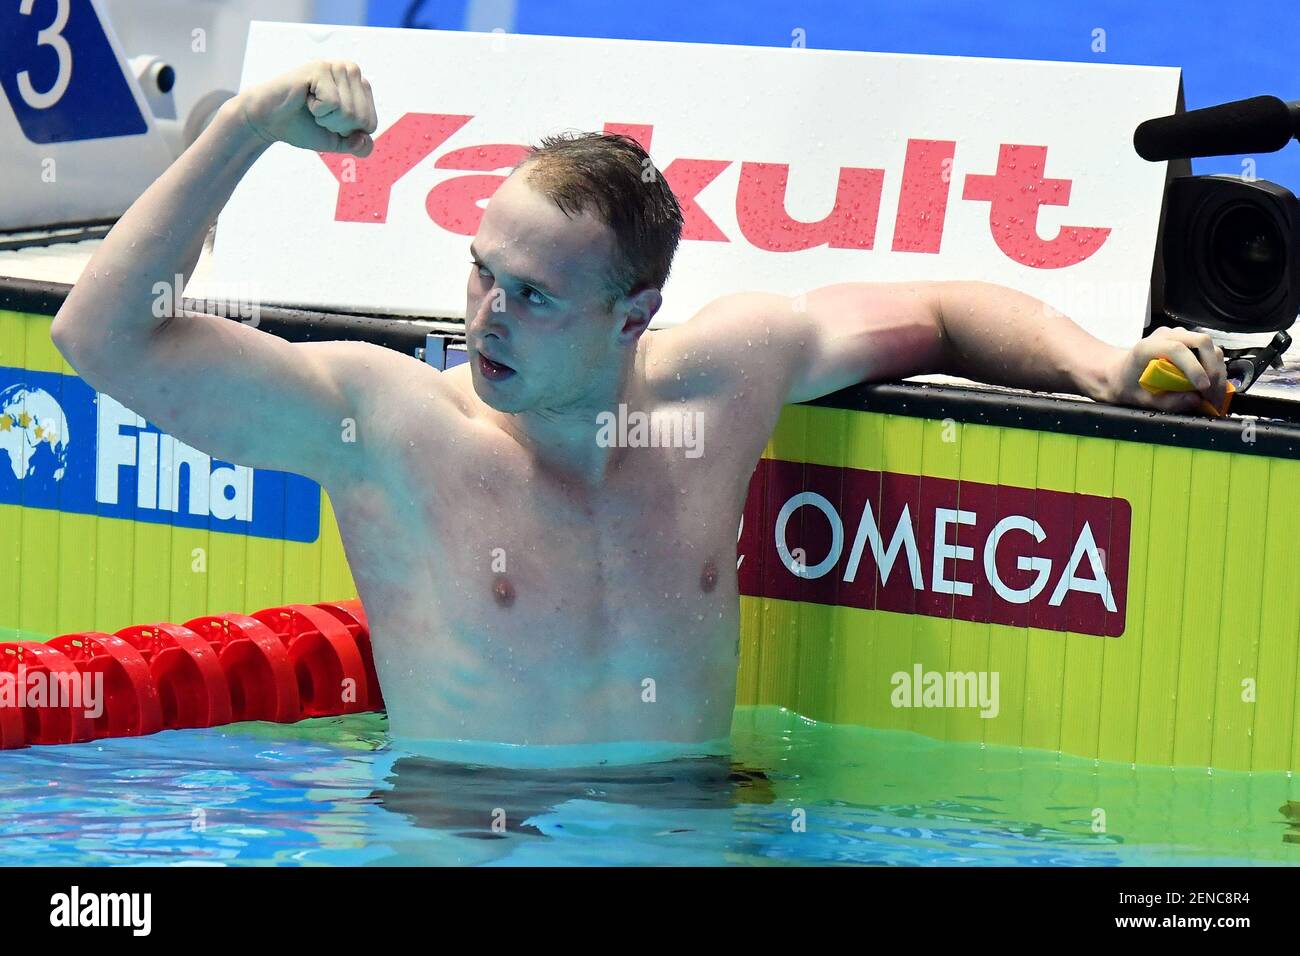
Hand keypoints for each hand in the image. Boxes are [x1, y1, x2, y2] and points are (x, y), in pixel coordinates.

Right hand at [234, 60, 376, 155]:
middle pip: (362, 119)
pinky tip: (305, 98)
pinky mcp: (321, 67)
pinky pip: (332, 104)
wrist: (268, 120)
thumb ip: (358, 146)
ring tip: (311, 106)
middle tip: (317, 114)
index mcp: (360, 87)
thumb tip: (364, 140)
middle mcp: (351, 71)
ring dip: (326, 118)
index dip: (347, 133)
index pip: (370, 124)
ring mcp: (337, 66)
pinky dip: (317, 110)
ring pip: (349, 112)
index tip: (328, 121)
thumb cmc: (303, 127)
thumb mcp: (337, 142)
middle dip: (337, 126)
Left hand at [1103, 325, 1229, 413]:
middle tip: (1213, 395)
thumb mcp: (1139, 399)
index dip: (1194, 367)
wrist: (1118, 372)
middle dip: (1212, 369)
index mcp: (1147, 347)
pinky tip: (1211, 386)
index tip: (1203, 388)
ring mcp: (1177, 336)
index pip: (1177, 349)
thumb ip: (1165, 401)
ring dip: (1217, 370)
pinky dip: (1214, 368)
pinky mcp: (1186, 341)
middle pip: (1201, 342)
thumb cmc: (1125, 384)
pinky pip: (1207, 351)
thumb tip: (1194, 400)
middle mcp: (1165, 336)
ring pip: (1209, 346)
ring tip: (1214, 395)